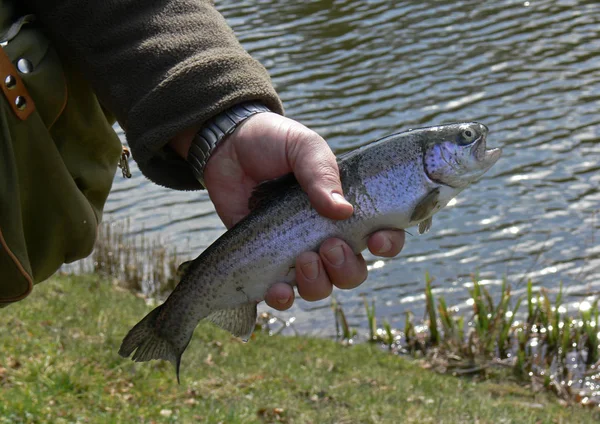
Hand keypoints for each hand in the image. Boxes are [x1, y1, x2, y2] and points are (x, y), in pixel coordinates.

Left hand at [173, 112, 404, 309]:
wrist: (228, 148)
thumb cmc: (274, 142)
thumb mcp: (303, 146)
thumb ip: (322, 173)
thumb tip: (343, 210)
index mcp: (345, 209)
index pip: (380, 235)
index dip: (387, 244)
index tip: (376, 239)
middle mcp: (326, 236)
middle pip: (352, 271)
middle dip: (346, 267)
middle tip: (330, 246)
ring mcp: (296, 251)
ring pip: (321, 287)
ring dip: (318, 282)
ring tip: (303, 259)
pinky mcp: (266, 262)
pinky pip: (281, 294)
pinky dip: (283, 298)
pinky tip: (278, 289)